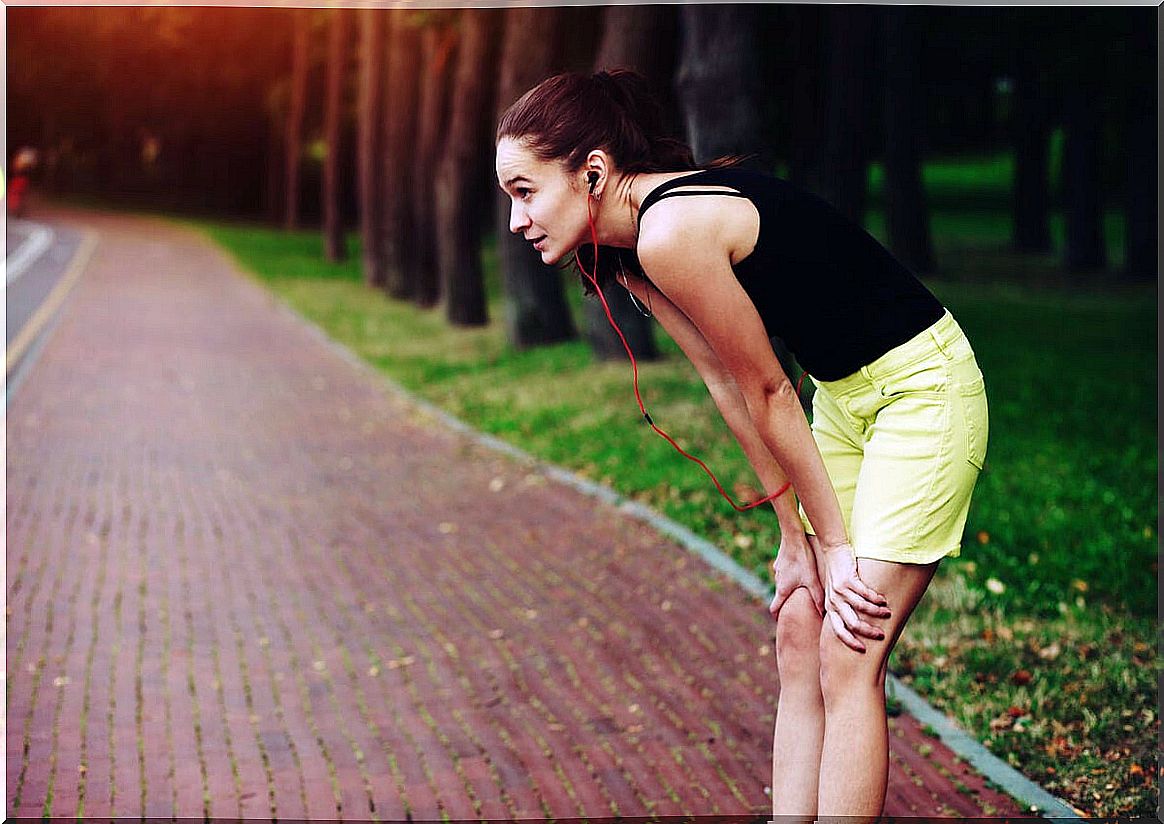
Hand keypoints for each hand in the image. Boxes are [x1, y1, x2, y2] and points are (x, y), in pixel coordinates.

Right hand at [768, 529, 824, 620]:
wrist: (793, 537)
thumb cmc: (802, 559)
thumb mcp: (812, 580)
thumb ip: (817, 597)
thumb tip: (823, 613)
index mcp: (783, 589)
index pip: (774, 608)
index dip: (777, 616)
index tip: (780, 622)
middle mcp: (778, 581)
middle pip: (780, 596)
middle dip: (787, 602)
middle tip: (797, 606)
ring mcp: (778, 570)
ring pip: (783, 583)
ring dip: (789, 587)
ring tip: (801, 588)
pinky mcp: (781, 561)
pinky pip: (785, 572)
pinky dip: (790, 575)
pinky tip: (800, 570)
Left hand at [815, 537, 890, 652]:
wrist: (834, 551)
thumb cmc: (838, 575)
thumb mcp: (835, 594)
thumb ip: (842, 608)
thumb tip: (853, 626)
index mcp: (831, 608)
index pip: (838, 631)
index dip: (850, 642)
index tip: (863, 650)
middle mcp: (834, 601)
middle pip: (852, 623)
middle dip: (868, 632)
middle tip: (881, 635)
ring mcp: (840, 590)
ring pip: (862, 608)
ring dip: (877, 613)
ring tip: (887, 614)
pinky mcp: (848, 579)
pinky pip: (865, 593)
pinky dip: (877, 599)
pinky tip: (884, 600)